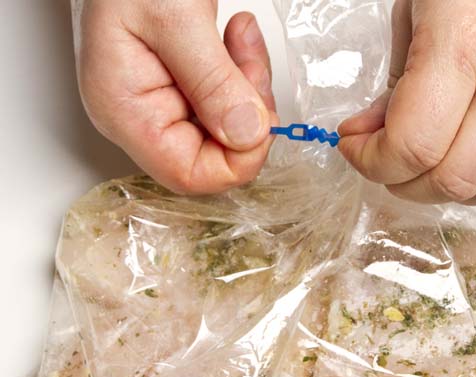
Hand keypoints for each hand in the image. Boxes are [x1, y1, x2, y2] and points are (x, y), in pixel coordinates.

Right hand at [72, 0, 276, 193]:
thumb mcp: (174, 14)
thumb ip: (212, 81)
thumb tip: (247, 136)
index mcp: (125, 112)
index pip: (189, 174)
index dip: (237, 159)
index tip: (264, 119)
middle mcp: (140, 117)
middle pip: (213, 154)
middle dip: (248, 115)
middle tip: (252, 64)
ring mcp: (159, 103)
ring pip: (225, 129)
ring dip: (249, 88)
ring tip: (244, 39)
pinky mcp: (178, 87)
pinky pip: (223, 102)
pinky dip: (241, 74)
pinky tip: (239, 39)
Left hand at [338, 0, 475, 203]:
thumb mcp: (418, 12)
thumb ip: (393, 87)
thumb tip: (369, 138)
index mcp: (466, 44)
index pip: (411, 147)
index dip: (371, 162)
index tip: (358, 151)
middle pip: (451, 181)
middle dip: (404, 183)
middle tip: (391, 164)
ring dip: (453, 187)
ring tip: (437, 160)